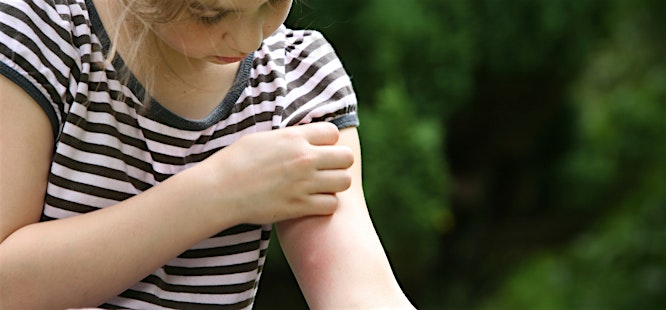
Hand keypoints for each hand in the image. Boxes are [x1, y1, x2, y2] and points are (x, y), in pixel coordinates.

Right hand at [193, 122, 353, 224]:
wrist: (219, 190)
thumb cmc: (235, 162)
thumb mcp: (262, 139)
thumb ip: (289, 138)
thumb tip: (304, 138)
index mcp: (294, 137)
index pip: (333, 132)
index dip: (328, 141)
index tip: (319, 149)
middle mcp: (304, 158)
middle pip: (346, 156)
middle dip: (339, 162)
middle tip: (326, 169)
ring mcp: (304, 183)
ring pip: (344, 181)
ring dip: (336, 184)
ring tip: (322, 186)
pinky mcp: (300, 206)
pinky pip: (332, 205)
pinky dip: (326, 204)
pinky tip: (313, 202)